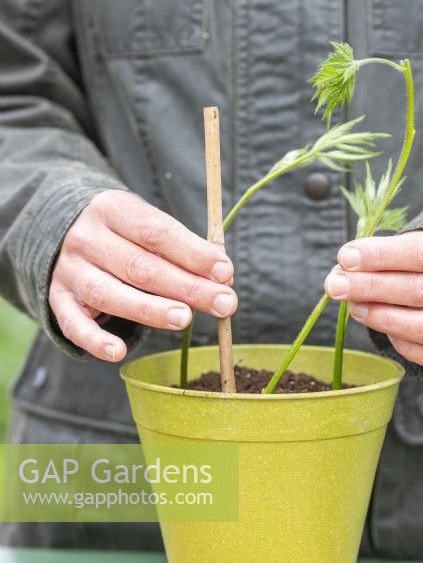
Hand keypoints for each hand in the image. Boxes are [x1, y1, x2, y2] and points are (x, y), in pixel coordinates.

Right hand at [49, 190, 236, 361]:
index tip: (225, 272)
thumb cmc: (122, 232)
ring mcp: (69, 269)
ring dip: (149, 309)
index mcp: (113, 209)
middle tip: (223, 303)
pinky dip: (94, 340)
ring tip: (185, 319)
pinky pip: (73, 323)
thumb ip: (181, 248)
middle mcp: (87, 238)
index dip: (193, 253)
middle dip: (186, 286)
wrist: (58, 228)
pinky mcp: (57, 298)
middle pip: (139, 266)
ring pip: (108, 293)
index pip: (156, 232)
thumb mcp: (146, 224)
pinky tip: (117, 352)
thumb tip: (222, 275)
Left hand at [325, 226, 422, 372]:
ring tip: (355, 308)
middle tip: (336, 285)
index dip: (383, 256)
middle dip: (373, 287)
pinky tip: (384, 330)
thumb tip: (341, 273)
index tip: (347, 257)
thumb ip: (382, 257)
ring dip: (385, 318)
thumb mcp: (416, 246)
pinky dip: (405, 346)